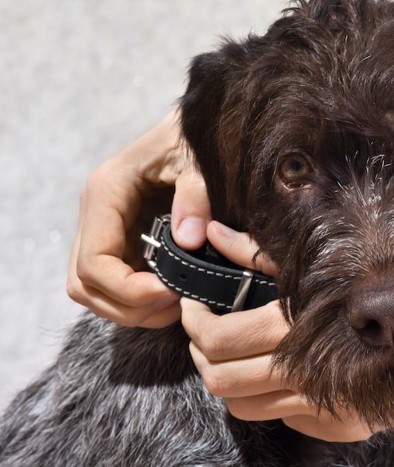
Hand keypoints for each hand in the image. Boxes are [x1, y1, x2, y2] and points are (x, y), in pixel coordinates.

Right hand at [67, 110, 211, 327]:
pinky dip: (139, 299)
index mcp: (106, 192)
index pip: (94, 262)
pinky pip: (114, 282)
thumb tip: (188, 240)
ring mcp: (106, 229)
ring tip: (176, 305)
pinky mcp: (121, 239)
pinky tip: (174, 295)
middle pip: (85, 284)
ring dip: (131, 308)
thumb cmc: (193, 140)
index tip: (171, 293)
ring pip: (94, 289)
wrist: (193, 128)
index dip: (128, 289)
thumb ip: (196, 196)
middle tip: (175, 306)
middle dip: (128, 306)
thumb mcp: (199, 161)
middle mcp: (96, 214)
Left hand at [180, 221, 375, 441]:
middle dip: (201, 355)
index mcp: (296, 328)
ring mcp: (323, 405)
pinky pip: (280, 415)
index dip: (193, 325)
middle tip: (205, 332)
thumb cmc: (371, 288)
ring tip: (236, 353)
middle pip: (221, 380)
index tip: (192, 308)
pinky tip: (282, 370)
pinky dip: (268, 395)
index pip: (219, 340)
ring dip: (228, 379)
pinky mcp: (335, 424)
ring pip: (242, 406)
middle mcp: (307, 373)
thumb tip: (211, 234)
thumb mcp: (312, 263)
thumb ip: (256, 253)